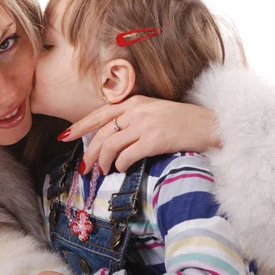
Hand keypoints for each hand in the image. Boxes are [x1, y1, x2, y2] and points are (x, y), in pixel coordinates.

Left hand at [59, 95, 220, 174]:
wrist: (210, 124)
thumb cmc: (181, 121)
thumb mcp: (153, 112)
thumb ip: (132, 119)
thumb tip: (109, 139)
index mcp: (133, 102)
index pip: (99, 114)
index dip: (79, 127)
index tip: (64, 137)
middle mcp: (136, 110)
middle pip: (101, 134)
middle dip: (89, 153)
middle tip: (85, 169)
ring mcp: (145, 124)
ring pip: (111, 146)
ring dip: (103, 162)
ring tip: (103, 172)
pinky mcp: (155, 140)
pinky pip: (127, 155)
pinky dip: (120, 165)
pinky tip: (121, 169)